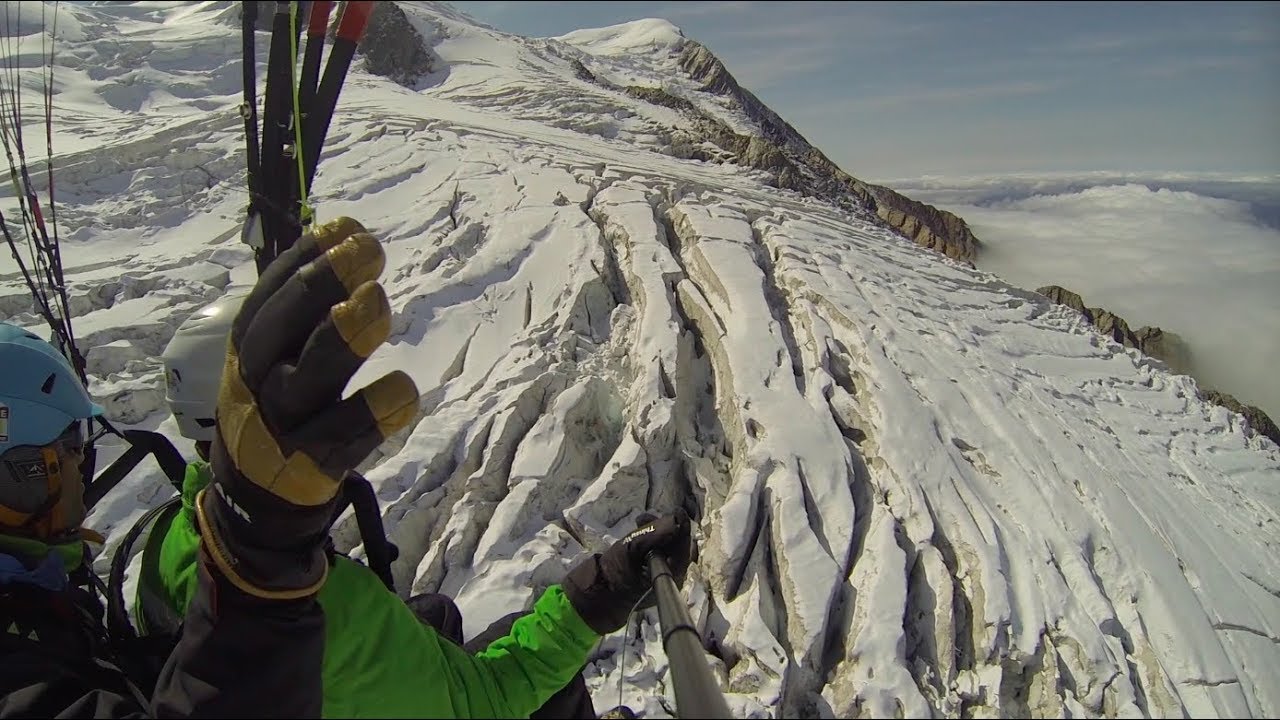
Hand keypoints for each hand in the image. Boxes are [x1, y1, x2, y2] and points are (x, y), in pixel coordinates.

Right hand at [197, 218, 418, 599]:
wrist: (253, 508)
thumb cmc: (280, 410)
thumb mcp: (278, 355)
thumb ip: (308, 302)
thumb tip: (347, 229)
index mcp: (247, 350)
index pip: (268, 296)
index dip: (305, 260)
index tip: (347, 226)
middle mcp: (257, 384)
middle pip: (279, 331)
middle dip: (321, 286)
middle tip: (368, 250)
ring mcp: (281, 429)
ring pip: (306, 382)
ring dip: (341, 340)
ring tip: (376, 301)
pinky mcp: (310, 471)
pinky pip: (343, 441)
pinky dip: (372, 416)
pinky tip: (404, 391)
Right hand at [563, 508, 693, 633]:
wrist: (598, 593)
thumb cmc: (612, 572)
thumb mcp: (631, 548)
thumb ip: (654, 534)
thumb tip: (674, 520)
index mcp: (670, 576)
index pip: (684, 548)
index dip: (683, 527)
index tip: (677, 510)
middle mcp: (673, 579)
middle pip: (680, 547)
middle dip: (667, 528)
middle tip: (646, 518)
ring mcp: (665, 578)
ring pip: (671, 548)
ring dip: (658, 532)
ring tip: (639, 521)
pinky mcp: (656, 575)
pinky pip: (663, 554)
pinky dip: (654, 541)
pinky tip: (640, 532)